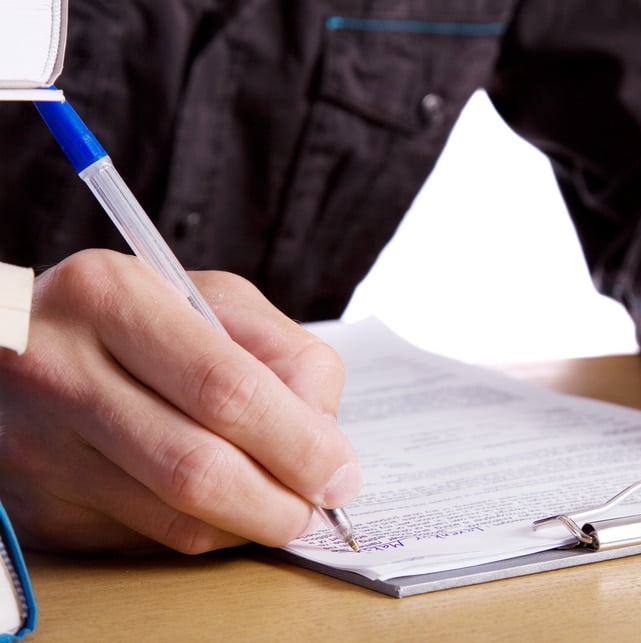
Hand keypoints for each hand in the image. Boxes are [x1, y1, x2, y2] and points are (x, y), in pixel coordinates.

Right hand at [0, 249, 359, 552]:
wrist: (18, 341)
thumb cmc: (136, 315)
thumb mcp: (210, 298)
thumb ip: (283, 352)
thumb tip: (324, 437)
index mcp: (112, 298)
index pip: (226, 390)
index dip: (298, 444)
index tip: (338, 472)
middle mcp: (61, 371)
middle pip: (198, 470)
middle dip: (279, 503)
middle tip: (314, 506)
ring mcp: (38, 446)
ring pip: (174, 520)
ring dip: (247, 525)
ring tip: (275, 504)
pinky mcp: (36, 506)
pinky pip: (145, 540)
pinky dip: (201, 532)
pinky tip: (216, 505)